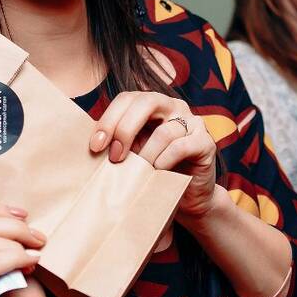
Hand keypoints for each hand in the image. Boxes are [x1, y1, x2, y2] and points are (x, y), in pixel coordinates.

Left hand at [90, 91, 216, 220]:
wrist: (186, 197)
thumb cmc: (153, 172)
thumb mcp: (131, 152)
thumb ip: (117, 141)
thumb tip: (91, 142)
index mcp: (152, 104)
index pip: (127, 99)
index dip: (109, 119)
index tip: (96, 146)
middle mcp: (173, 106)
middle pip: (145, 102)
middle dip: (124, 129)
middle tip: (115, 157)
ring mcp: (192, 122)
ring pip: (164, 131)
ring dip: (146, 155)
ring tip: (139, 172)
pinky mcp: (205, 142)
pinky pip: (181, 146)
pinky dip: (165, 160)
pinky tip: (157, 172)